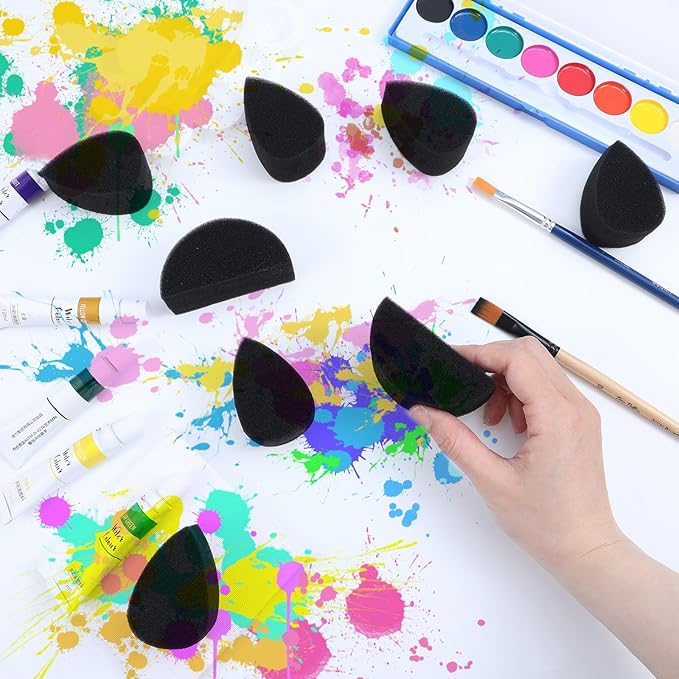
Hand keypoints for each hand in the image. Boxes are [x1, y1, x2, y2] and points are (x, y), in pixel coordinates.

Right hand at [410, 337, 624, 572]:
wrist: (586, 550)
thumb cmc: (544, 523)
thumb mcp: (490, 480)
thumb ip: (453, 439)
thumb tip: (421, 411)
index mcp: (556, 417)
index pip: (517, 359)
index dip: (480, 354)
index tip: (450, 363)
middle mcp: (575, 407)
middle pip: (530, 354)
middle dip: (491, 361)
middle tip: (463, 385)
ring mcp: (581, 413)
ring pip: (538, 368)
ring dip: (506, 379)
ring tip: (489, 416)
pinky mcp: (580, 422)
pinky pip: (547, 388)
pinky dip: (521, 393)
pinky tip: (507, 424)